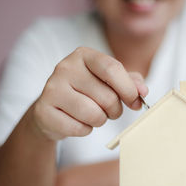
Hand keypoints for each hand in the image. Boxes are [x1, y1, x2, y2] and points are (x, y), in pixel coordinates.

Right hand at [31, 47, 147, 140]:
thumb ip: (130, 83)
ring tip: (94, 115)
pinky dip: (84, 130)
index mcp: (83, 55)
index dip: (128, 89)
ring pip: (93, 114)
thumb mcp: (110, 82)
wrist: (53, 108)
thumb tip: (142, 91)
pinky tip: (78, 122)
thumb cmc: (87, 93)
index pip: (112, 69)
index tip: (135, 101)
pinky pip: (78, 128)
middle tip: (110, 110)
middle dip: (115, 110)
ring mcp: (51, 88)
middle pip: (107, 96)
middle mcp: (65, 67)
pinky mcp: (43, 111)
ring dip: (100, 120)